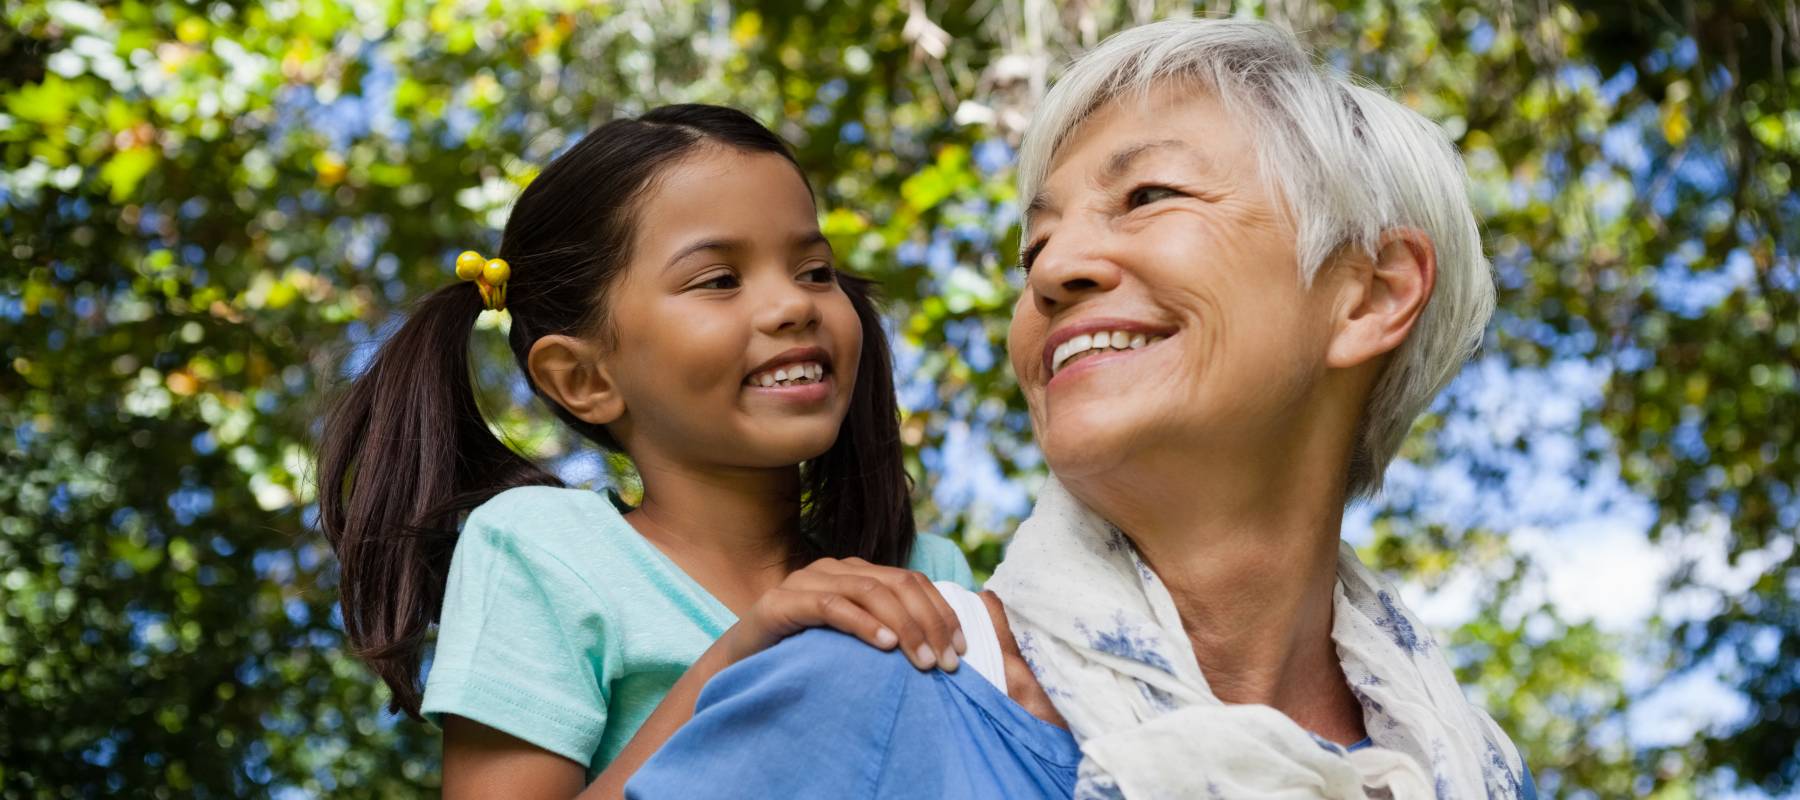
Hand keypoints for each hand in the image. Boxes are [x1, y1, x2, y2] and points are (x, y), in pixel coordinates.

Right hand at [720, 557, 966, 671]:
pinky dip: (862, 623)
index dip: (942, 613)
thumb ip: (887, 633)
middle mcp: (835, 568)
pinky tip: (884, 645)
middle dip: (929, 623)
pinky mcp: (783, 601)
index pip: (913, 583)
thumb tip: (941, 650)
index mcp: (856, 572)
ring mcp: (807, 581)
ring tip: (922, 661)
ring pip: (870, 592)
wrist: (740, 664)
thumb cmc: (802, 655)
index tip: (961, 650)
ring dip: (903, 627)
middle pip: (898, 585)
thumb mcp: (853, 641)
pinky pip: (832, 606)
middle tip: (945, 664)